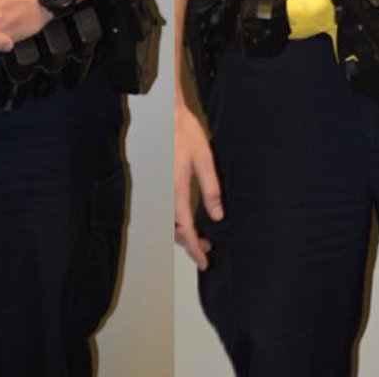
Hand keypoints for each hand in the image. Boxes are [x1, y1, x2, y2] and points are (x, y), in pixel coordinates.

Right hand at [175, 101, 223, 269]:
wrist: (168, 117)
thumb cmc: (186, 134)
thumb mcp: (205, 160)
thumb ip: (211, 188)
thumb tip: (217, 215)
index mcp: (176, 189)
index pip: (185, 229)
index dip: (195, 248)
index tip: (205, 261)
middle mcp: (165, 193)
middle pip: (175, 230)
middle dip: (190, 243)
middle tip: (209, 249)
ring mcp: (161, 189)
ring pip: (170, 222)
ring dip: (184, 233)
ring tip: (203, 236)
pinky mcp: (162, 184)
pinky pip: (169, 211)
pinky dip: (179, 221)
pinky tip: (191, 219)